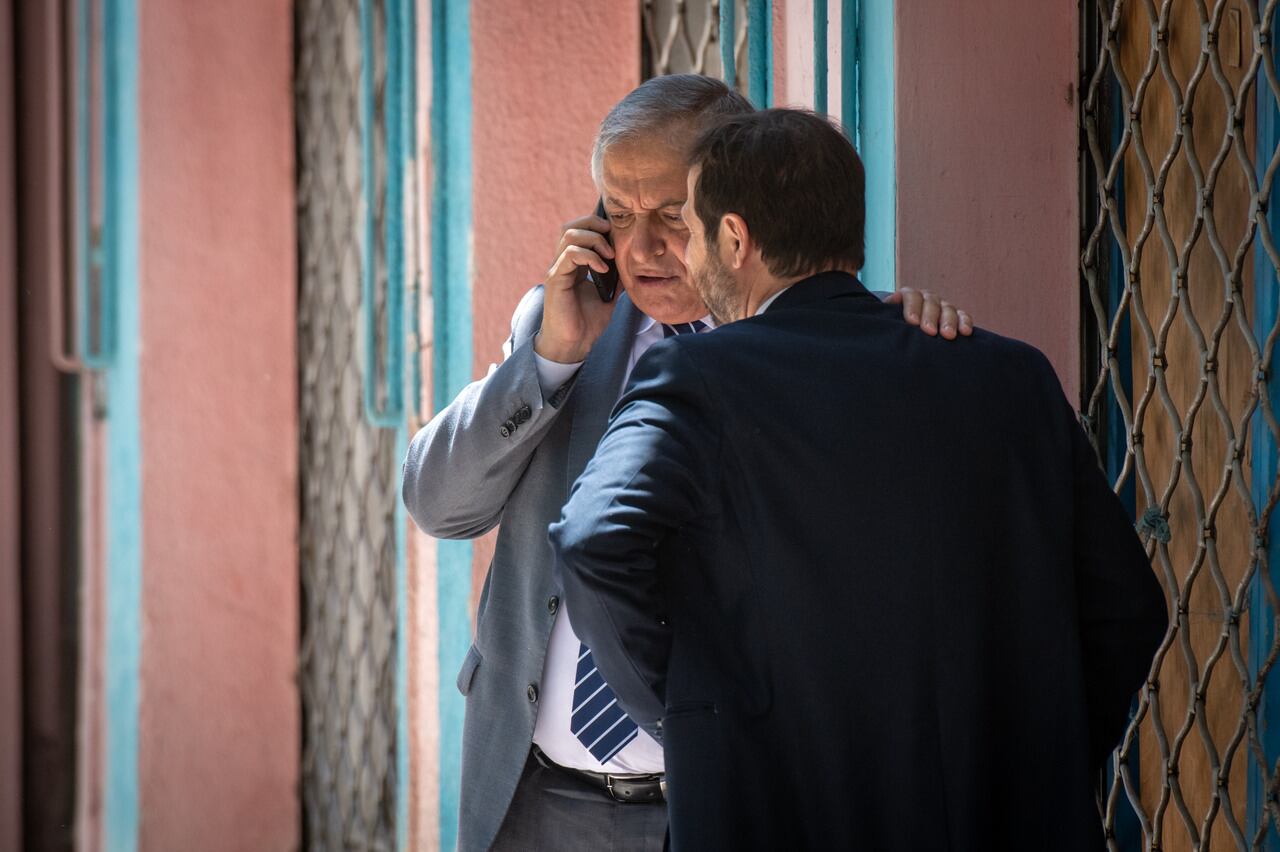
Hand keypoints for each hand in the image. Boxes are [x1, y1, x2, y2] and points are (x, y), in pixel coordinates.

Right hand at [535, 213, 618, 362]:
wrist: (574, 344)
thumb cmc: (588, 323)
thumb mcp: (610, 294)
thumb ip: (617, 276)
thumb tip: (631, 262)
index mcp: (575, 264)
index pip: (580, 230)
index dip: (597, 226)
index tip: (617, 235)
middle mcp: (563, 263)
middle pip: (570, 226)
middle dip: (593, 224)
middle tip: (612, 236)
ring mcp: (557, 269)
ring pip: (569, 235)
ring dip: (594, 239)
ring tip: (609, 254)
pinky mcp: (556, 279)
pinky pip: (570, 254)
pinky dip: (589, 256)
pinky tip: (603, 269)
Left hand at [886, 287, 972, 339]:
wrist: (907, 329)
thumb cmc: (894, 328)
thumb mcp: (887, 322)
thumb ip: (884, 320)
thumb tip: (874, 328)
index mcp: (908, 296)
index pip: (911, 296)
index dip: (912, 307)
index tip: (912, 322)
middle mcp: (926, 298)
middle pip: (930, 302)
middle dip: (930, 317)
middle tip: (930, 331)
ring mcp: (942, 306)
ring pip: (947, 308)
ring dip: (948, 321)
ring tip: (948, 335)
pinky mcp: (955, 315)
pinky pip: (962, 316)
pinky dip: (965, 322)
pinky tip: (965, 332)